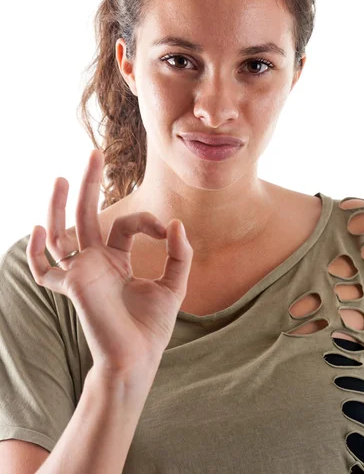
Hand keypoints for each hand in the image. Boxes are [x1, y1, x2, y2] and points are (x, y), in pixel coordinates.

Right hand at [26, 149, 193, 374]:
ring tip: (63, 176)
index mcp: (117, 259)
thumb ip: (179, 255)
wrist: (138, 358)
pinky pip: (45, 271)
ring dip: (60, 205)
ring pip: (62, 232)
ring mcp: (82, 272)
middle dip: (89, 183)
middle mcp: (96, 262)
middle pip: (87, 214)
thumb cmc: (152, 327)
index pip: (124, 224)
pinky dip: (37, 254)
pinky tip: (38, 229)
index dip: (147, 221)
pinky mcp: (74, 286)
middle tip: (94, 153)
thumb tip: (177, 223)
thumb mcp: (174, 285)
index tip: (167, 231)